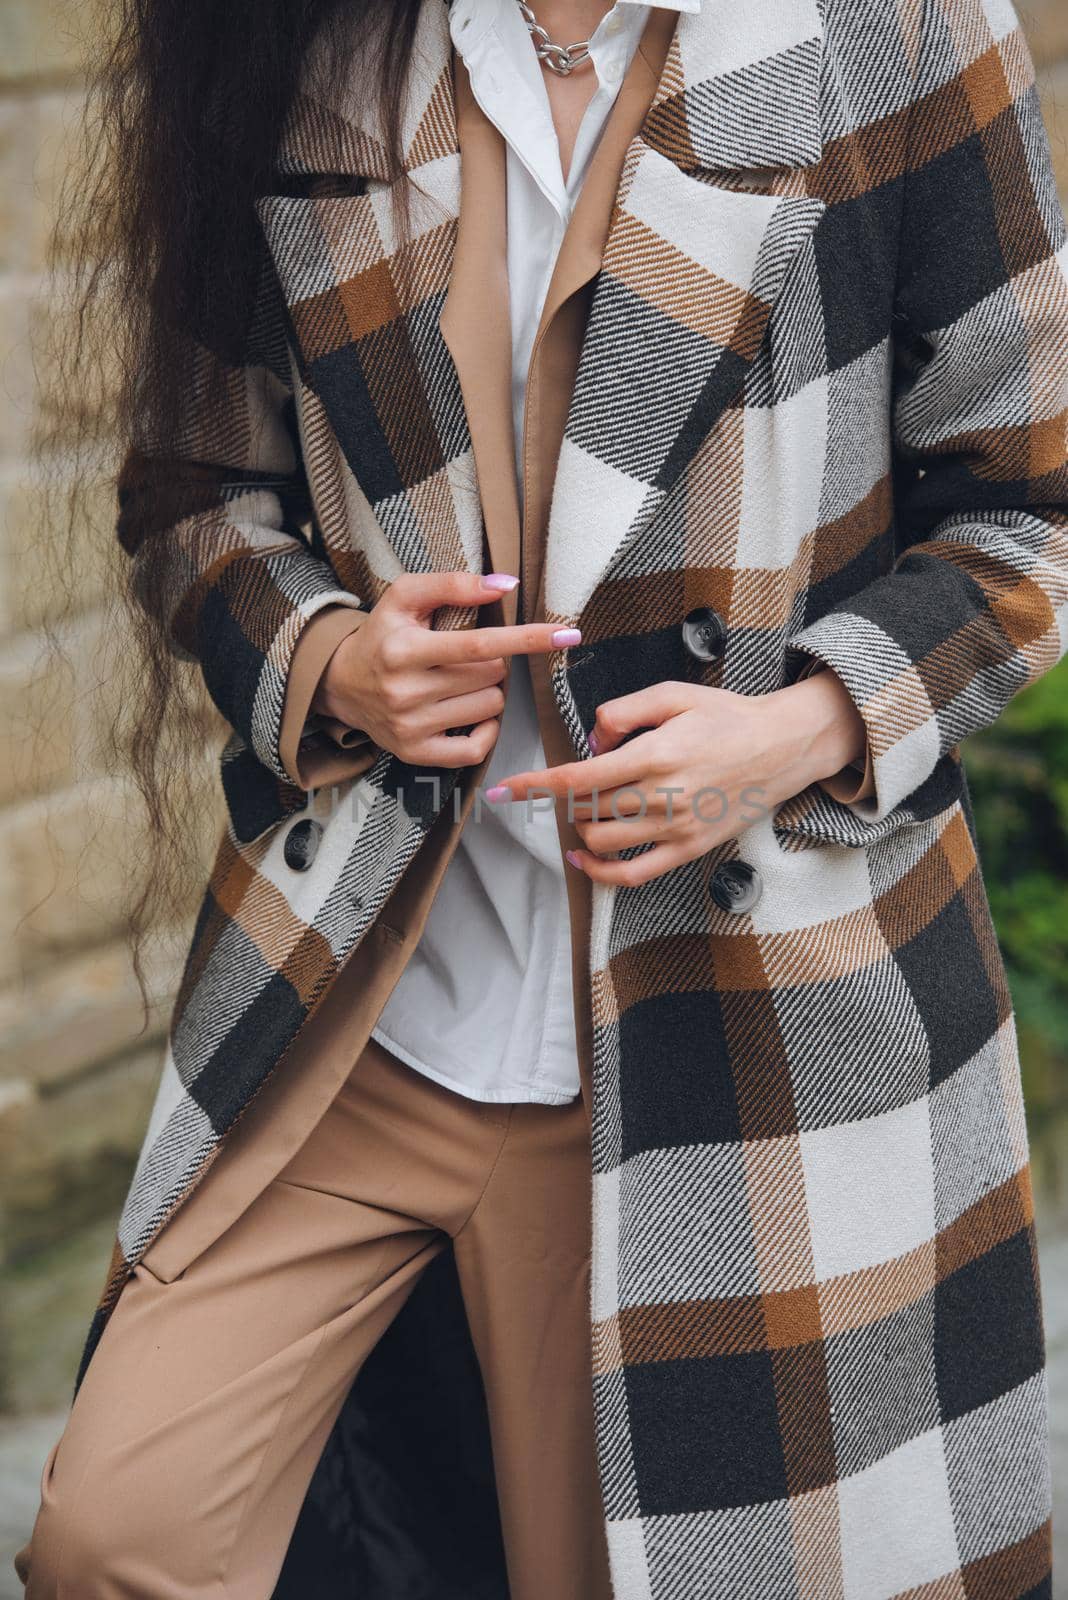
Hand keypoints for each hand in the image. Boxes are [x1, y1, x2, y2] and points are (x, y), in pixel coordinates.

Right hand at [313, 571, 580, 767]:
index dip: (525, 638)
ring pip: (489, 707)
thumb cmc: (383, 635)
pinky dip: (487, 731)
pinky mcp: (415, 753)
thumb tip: (505, 585)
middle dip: (494, 661)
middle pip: (491, 675)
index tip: (565, 635)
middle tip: (469, 657)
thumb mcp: (404, 597)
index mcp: (404, 649)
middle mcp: (405, 691)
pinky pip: (475, 749)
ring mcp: (410, 726)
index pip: (478, 644)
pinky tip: (475, 714)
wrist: (342, 685)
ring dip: (489, 691)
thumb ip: (452, 584)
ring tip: (461, 682)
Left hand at [487, 672, 866, 884]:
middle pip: (585, 809)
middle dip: (564, 798)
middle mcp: (662, 796)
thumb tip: (591, 742)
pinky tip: (584, 857)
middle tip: (575, 780)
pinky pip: (633, 875)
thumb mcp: (673, 695)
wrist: (783, 746)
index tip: (504, 790)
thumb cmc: (727, 716)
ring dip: (580, 827)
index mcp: (654, 755)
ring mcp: (675, 828)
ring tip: (587, 807)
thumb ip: (622, 712)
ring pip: (601, 841)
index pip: (578, 779)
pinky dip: (599, 872)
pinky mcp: (688, 849)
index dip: (534, 786)